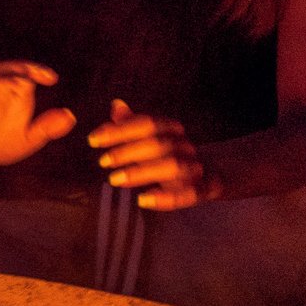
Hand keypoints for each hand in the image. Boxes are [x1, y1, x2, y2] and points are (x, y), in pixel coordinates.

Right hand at [0, 60, 75, 168]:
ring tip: (2, 104)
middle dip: (19, 74)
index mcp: (18, 97)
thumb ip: (47, 128)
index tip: (51, 79)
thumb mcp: (28, 140)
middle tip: (25, 85)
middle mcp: (1, 93)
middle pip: (12, 73)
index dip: (37, 71)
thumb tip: (70, 116)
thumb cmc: (1, 144)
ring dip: (1, 91)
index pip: (27, 74)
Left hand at [89, 98, 214, 210]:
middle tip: (102, 161)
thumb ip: (132, 125)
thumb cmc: (169, 155)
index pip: (147, 124)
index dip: (120, 130)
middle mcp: (185, 145)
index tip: (93, 139)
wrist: (212, 175)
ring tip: (114, 180)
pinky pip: (189, 193)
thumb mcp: (151, 139)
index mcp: (171, 129)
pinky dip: (166, 198)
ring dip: (141, 172)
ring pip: (172, 166)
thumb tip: (116, 105)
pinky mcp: (205, 189)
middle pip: (158, 143)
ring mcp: (196, 167)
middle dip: (127, 152)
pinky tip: (142, 200)